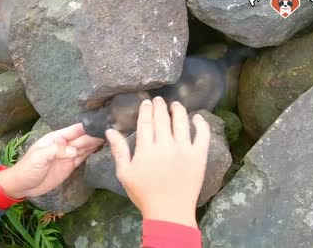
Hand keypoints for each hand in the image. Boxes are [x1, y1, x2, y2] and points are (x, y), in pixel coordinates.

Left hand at [0, 123, 103, 198]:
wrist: (23, 185)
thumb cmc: (28, 168)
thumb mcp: (39, 157)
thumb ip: (56, 151)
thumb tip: (74, 151)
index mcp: (56, 138)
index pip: (75, 130)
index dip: (88, 126)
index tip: (102, 122)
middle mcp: (64, 144)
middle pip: (83, 138)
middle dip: (96, 134)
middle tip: (114, 131)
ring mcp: (68, 155)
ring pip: (85, 146)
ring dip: (97, 142)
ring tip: (113, 137)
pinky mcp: (70, 166)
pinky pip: (83, 157)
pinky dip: (92, 153)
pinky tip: (102, 148)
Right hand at [106, 97, 210, 227]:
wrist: (169, 212)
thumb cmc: (144, 194)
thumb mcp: (125, 173)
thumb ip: (119, 150)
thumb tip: (110, 130)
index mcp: (146, 149)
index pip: (146, 122)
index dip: (146, 110)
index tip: (146, 102)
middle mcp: (166, 145)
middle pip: (163, 118)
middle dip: (160, 106)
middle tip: (159, 100)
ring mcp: (185, 149)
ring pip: (182, 121)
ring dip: (178, 110)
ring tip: (176, 105)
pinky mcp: (199, 156)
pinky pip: (202, 135)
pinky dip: (200, 123)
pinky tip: (197, 117)